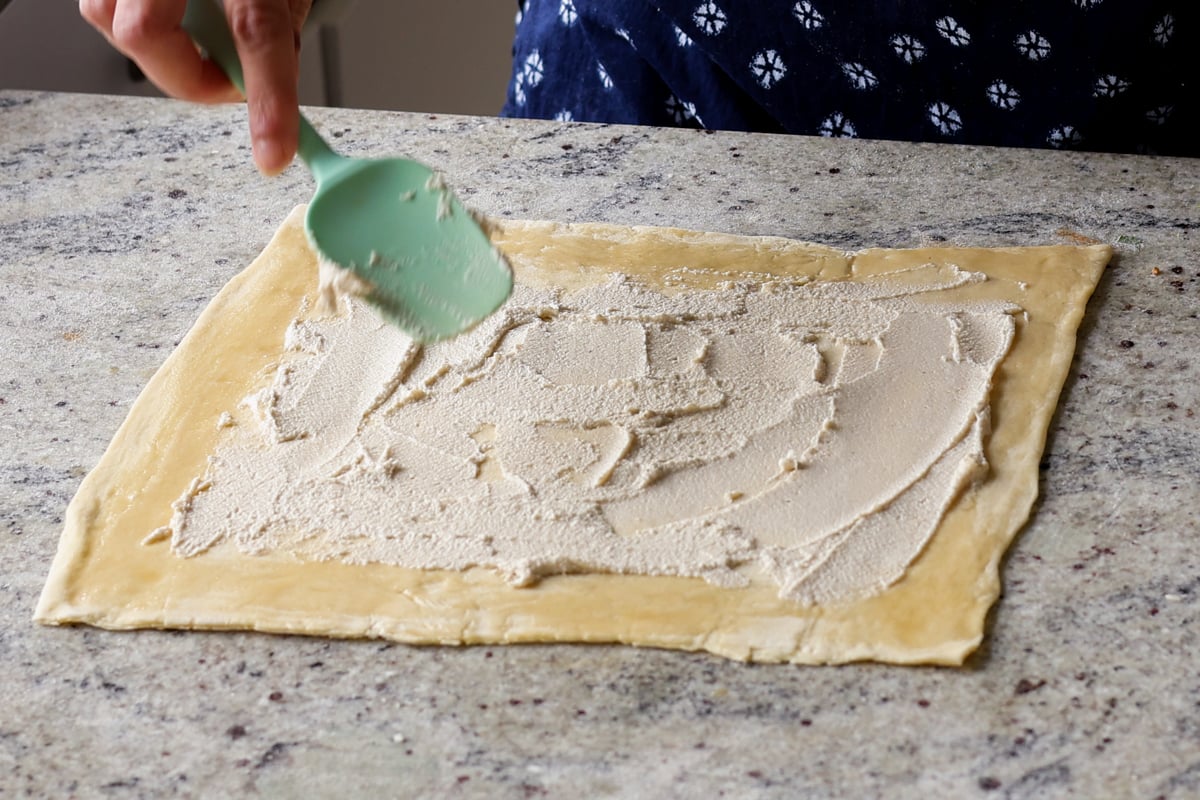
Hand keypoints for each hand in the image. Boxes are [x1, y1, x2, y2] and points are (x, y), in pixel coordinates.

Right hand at [80, 0, 313, 174]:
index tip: (273, 154)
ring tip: (200, 40)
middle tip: (229, 86)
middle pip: (146, 31)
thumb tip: (268, 96)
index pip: (257, 31)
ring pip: (110, 18)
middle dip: (189, 77)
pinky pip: (99, 4)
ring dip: (160, 49)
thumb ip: (278, 30)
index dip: (268, 100)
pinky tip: (174, 17)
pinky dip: (136, 24)